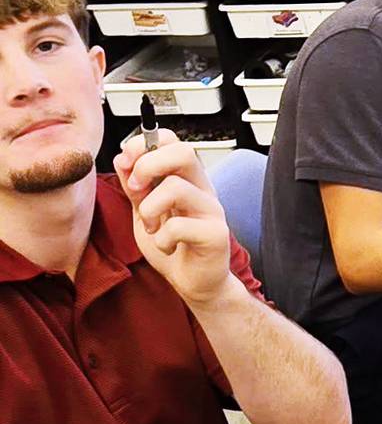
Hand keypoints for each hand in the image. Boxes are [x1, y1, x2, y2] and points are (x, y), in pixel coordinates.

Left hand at [112, 131, 233, 307]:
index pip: (172, 141)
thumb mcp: (144, 211)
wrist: (195, 282)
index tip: (128, 164)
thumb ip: (135, 185)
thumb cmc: (174, 246)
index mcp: (186, 179)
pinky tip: (166, 246)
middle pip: (182, 152)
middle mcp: (202, 189)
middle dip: (148, 166)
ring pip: (175, 187)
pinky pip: (178, 226)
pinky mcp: (215, 235)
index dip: (144, 144)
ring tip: (151, 227)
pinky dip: (161, 240)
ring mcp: (211, 210)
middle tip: (137, 191)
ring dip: (149, 209)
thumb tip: (124, 159)